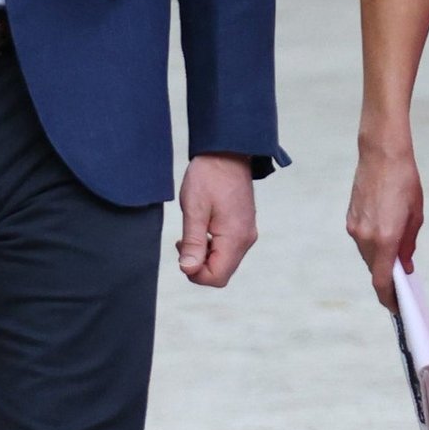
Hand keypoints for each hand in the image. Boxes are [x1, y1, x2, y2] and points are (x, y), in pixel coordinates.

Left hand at [176, 154, 257, 286]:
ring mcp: (247, 234)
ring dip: (204, 256)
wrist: (227, 152)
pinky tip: (201, 230)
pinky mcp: (244, 227)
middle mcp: (246, 240)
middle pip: (221, 273)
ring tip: (190, 234)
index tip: (182, 252)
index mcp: (235, 237)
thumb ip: (193, 242)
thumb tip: (188, 269)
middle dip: (199, 265)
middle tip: (183, 242)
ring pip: (224, 262)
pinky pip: (228, 250)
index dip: (195, 273)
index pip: (216, 277)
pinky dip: (212, 247)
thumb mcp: (194, 209)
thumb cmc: (209, 176)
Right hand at [346, 141, 423, 306]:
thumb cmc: (404, 181)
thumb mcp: (415, 215)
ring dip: (380, 258)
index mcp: (385, 238)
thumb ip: (408, 245)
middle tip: (402, 281)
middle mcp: (365, 237)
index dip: (388, 297)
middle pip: (374, 268)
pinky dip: (373, 243)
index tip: (395, 307)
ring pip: (367, 254)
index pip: (381, 280)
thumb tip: (404, 266)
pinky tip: (386, 231)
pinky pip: (362, 239)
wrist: (381, 154)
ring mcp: (355, 227)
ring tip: (396, 252)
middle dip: (387, 276)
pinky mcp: (350, 218)